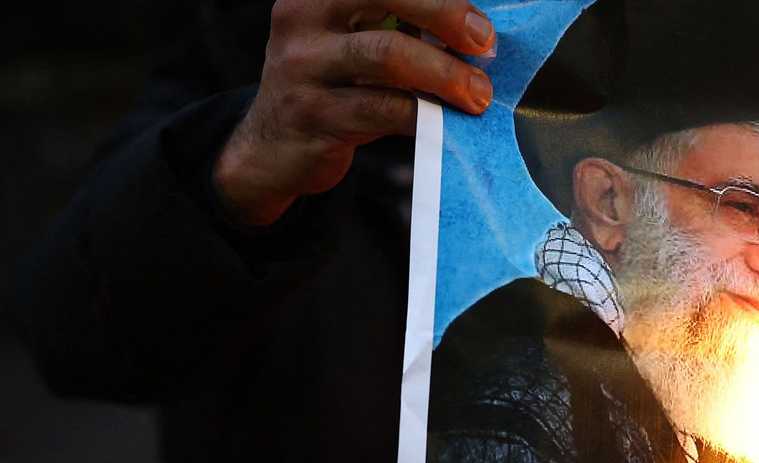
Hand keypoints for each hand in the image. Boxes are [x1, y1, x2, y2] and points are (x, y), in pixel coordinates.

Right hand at [214, 0, 496, 224]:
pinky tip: (447, 120)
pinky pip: (383, 108)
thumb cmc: (333, 88)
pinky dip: (425, 112)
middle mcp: (301, 18)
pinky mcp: (313, 115)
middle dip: (445, 16)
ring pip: (387, 55)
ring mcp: (301, 66)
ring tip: (477, 94)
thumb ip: (402, 27)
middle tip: (486, 45)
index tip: (479, 19)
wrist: (272, 149)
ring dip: (444, 73)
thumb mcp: (356, 43)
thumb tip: (474, 26)